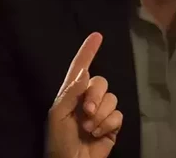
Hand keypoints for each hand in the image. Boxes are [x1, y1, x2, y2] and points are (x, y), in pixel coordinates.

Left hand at [46, 32, 121, 157]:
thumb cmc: (59, 140)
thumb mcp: (58, 115)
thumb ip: (71, 92)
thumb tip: (85, 71)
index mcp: (72, 92)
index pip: (81, 66)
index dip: (88, 50)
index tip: (97, 35)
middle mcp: (87, 97)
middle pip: (101, 82)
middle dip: (95, 96)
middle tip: (86, 112)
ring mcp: (101, 111)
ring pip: (111, 98)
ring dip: (100, 114)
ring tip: (88, 127)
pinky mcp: (112, 124)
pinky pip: (118, 114)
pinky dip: (108, 124)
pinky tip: (97, 133)